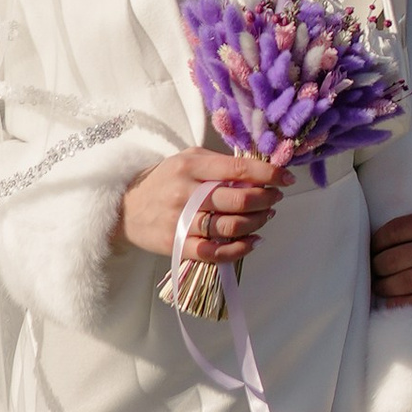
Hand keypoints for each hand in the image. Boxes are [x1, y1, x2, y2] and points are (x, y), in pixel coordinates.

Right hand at [119, 146, 286, 266]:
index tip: (286, 177)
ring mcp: (181, 222)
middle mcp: (186, 193)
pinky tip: (253, 241)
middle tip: (275, 198)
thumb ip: (218, 162)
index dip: (267, 174)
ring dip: (257, 223)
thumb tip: (255, 170)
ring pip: (230, 227)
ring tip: (266, 216)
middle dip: (266, 199)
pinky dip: (240, 249)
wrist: (125, 209)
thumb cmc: (163, 180)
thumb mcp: (186, 158)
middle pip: (238, 200)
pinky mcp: (177, 245)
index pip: (237, 169)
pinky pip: (215, 253)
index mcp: (191, 167)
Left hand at [370, 157, 411, 304]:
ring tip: (378, 287)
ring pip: (403, 281)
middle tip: (373, 269)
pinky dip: (404, 304)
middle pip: (392, 258)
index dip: (376, 242)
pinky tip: (393, 305)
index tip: (373, 247)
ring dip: (384, 286)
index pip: (394, 231)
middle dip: (376, 266)